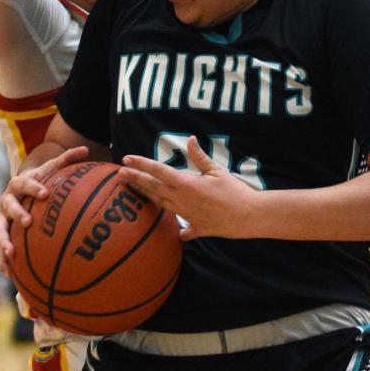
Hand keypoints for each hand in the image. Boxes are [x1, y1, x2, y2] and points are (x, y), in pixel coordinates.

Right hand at [0, 146, 89, 272]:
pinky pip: (1, 246)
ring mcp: (3, 217)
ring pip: (0, 229)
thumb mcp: (52, 168)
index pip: (25, 182)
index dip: (34, 187)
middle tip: (27, 222)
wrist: (20, 188)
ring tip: (12, 254)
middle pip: (9, 206)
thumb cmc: (42, 179)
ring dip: (4, 241)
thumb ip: (67, 158)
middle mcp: (8, 199)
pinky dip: (3, 259)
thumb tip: (85, 149)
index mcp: (20, 183)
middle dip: (17, 214)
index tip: (45, 193)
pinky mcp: (3, 232)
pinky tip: (8, 273)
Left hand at [119, 135, 259, 238]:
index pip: (158, 171)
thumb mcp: (218, 171)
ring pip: (162, 204)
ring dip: (147, 196)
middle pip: (154, 188)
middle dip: (136, 179)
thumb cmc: (236, 192)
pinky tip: (178, 231)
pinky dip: (180, 229)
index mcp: (187, 183)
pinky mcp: (197, 227)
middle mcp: (182, 200)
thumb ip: (200, 157)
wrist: (249, 217)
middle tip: (120, 173)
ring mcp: (187, 215)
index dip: (141, 164)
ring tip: (134, 190)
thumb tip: (190, 139)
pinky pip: (183, 228)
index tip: (126, 159)